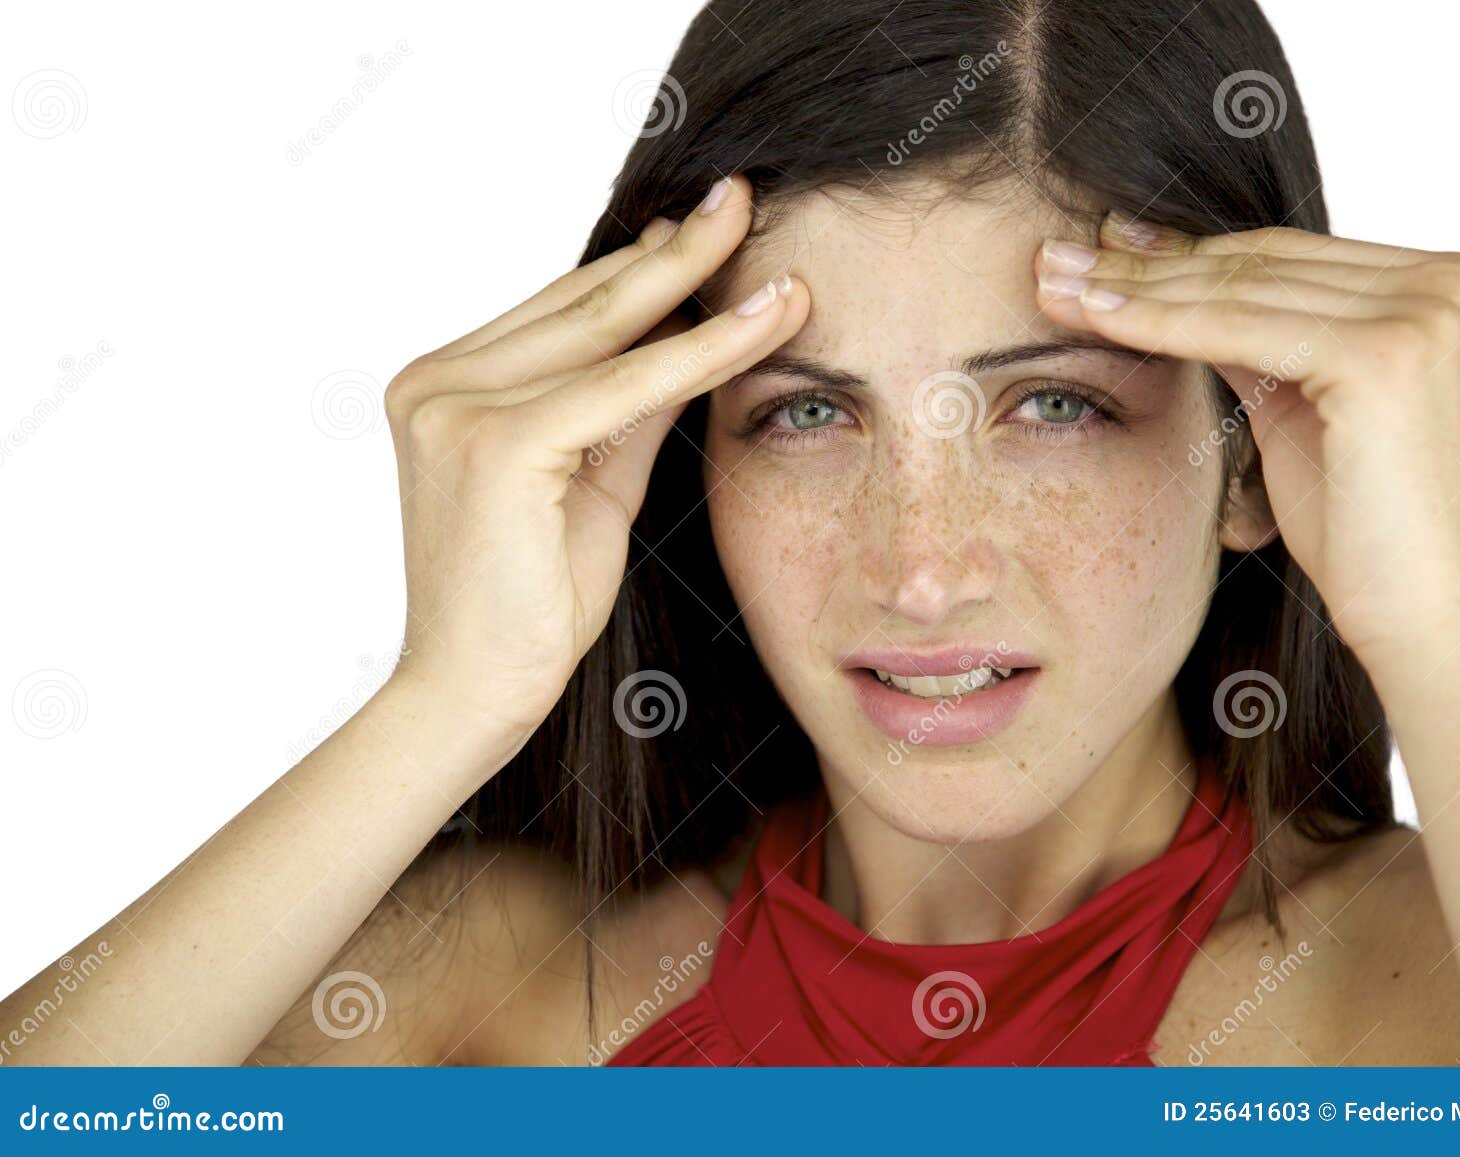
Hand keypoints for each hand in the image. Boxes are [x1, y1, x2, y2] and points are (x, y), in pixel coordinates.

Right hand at [382, 175, 807, 734]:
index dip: (639, 269)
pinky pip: (623, 385)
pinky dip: (703, 352)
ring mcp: (453, 406)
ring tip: (768, 241)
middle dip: (673, 251)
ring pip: (606, 331)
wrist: (476, 695)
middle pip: (581, 304)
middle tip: (742, 198)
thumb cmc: (533, 603)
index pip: (560, 311)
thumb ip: (633, 405)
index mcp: (444, 385)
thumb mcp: (597, 481)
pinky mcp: (492, 442)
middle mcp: (435, 382)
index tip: (704, 229)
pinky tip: (767, 319)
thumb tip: (694, 330)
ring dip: (699, 284)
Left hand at [1033, 214, 1459, 671]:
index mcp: (1451, 283)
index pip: (1286, 256)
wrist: (1421, 623)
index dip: (1186, 253)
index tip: (1103, 248)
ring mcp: (1429, 313)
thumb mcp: (1299, 407)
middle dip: (1147, 262)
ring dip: (1135, 285)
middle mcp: (1454, 281)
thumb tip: (1164, 276)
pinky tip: (1093, 315)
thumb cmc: (1363, 534)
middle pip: (1261, 264)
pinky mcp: (1387, 354)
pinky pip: (1238, 328)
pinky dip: (1158, 321)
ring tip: (1054, 279)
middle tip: (1057, 255)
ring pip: (1241, 290)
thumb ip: (1256, 338)